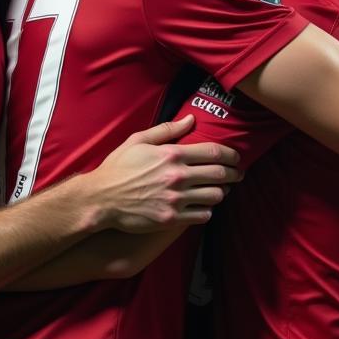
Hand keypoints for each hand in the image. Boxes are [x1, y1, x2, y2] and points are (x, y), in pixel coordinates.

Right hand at [86, 115, 240, 232]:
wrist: (100, 199)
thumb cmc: (118, 168)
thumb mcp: (138, 141)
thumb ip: (167, 129)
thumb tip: (191, 119)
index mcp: (172, 155)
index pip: (214, 152)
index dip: (231, 155)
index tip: (236, 158)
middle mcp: (177, 176)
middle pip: (220, 174)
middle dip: (234, 174)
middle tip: (237, 175)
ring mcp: (176, 199)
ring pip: (215, 196)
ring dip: (221, 192)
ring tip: (221, 190)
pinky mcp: (171, 219)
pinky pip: (203, 215)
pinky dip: (208, 210)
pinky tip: (204, 206)